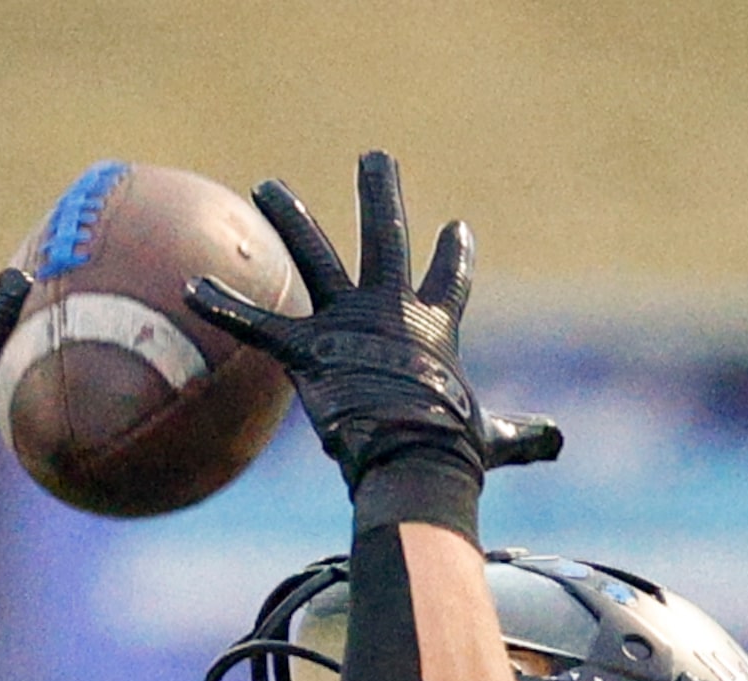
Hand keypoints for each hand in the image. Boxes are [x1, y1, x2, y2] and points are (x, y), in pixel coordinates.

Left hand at [185, 151, 559, 489]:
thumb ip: (522, 435)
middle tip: (374, 156)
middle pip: (385, 235)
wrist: (417, 458)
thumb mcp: (494, 438)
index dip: (453, 254)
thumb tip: (557, 444)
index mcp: (433, 326)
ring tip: (266, 184)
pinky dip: (222, 306)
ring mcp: (347, 322)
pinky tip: (190, 286)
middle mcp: (390, 309)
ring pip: (314, 254)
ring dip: (289, 216)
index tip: (457, 227)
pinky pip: (256, 323)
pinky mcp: (307, 348)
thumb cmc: (454, 452)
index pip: (448, 278)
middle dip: (379, 193)